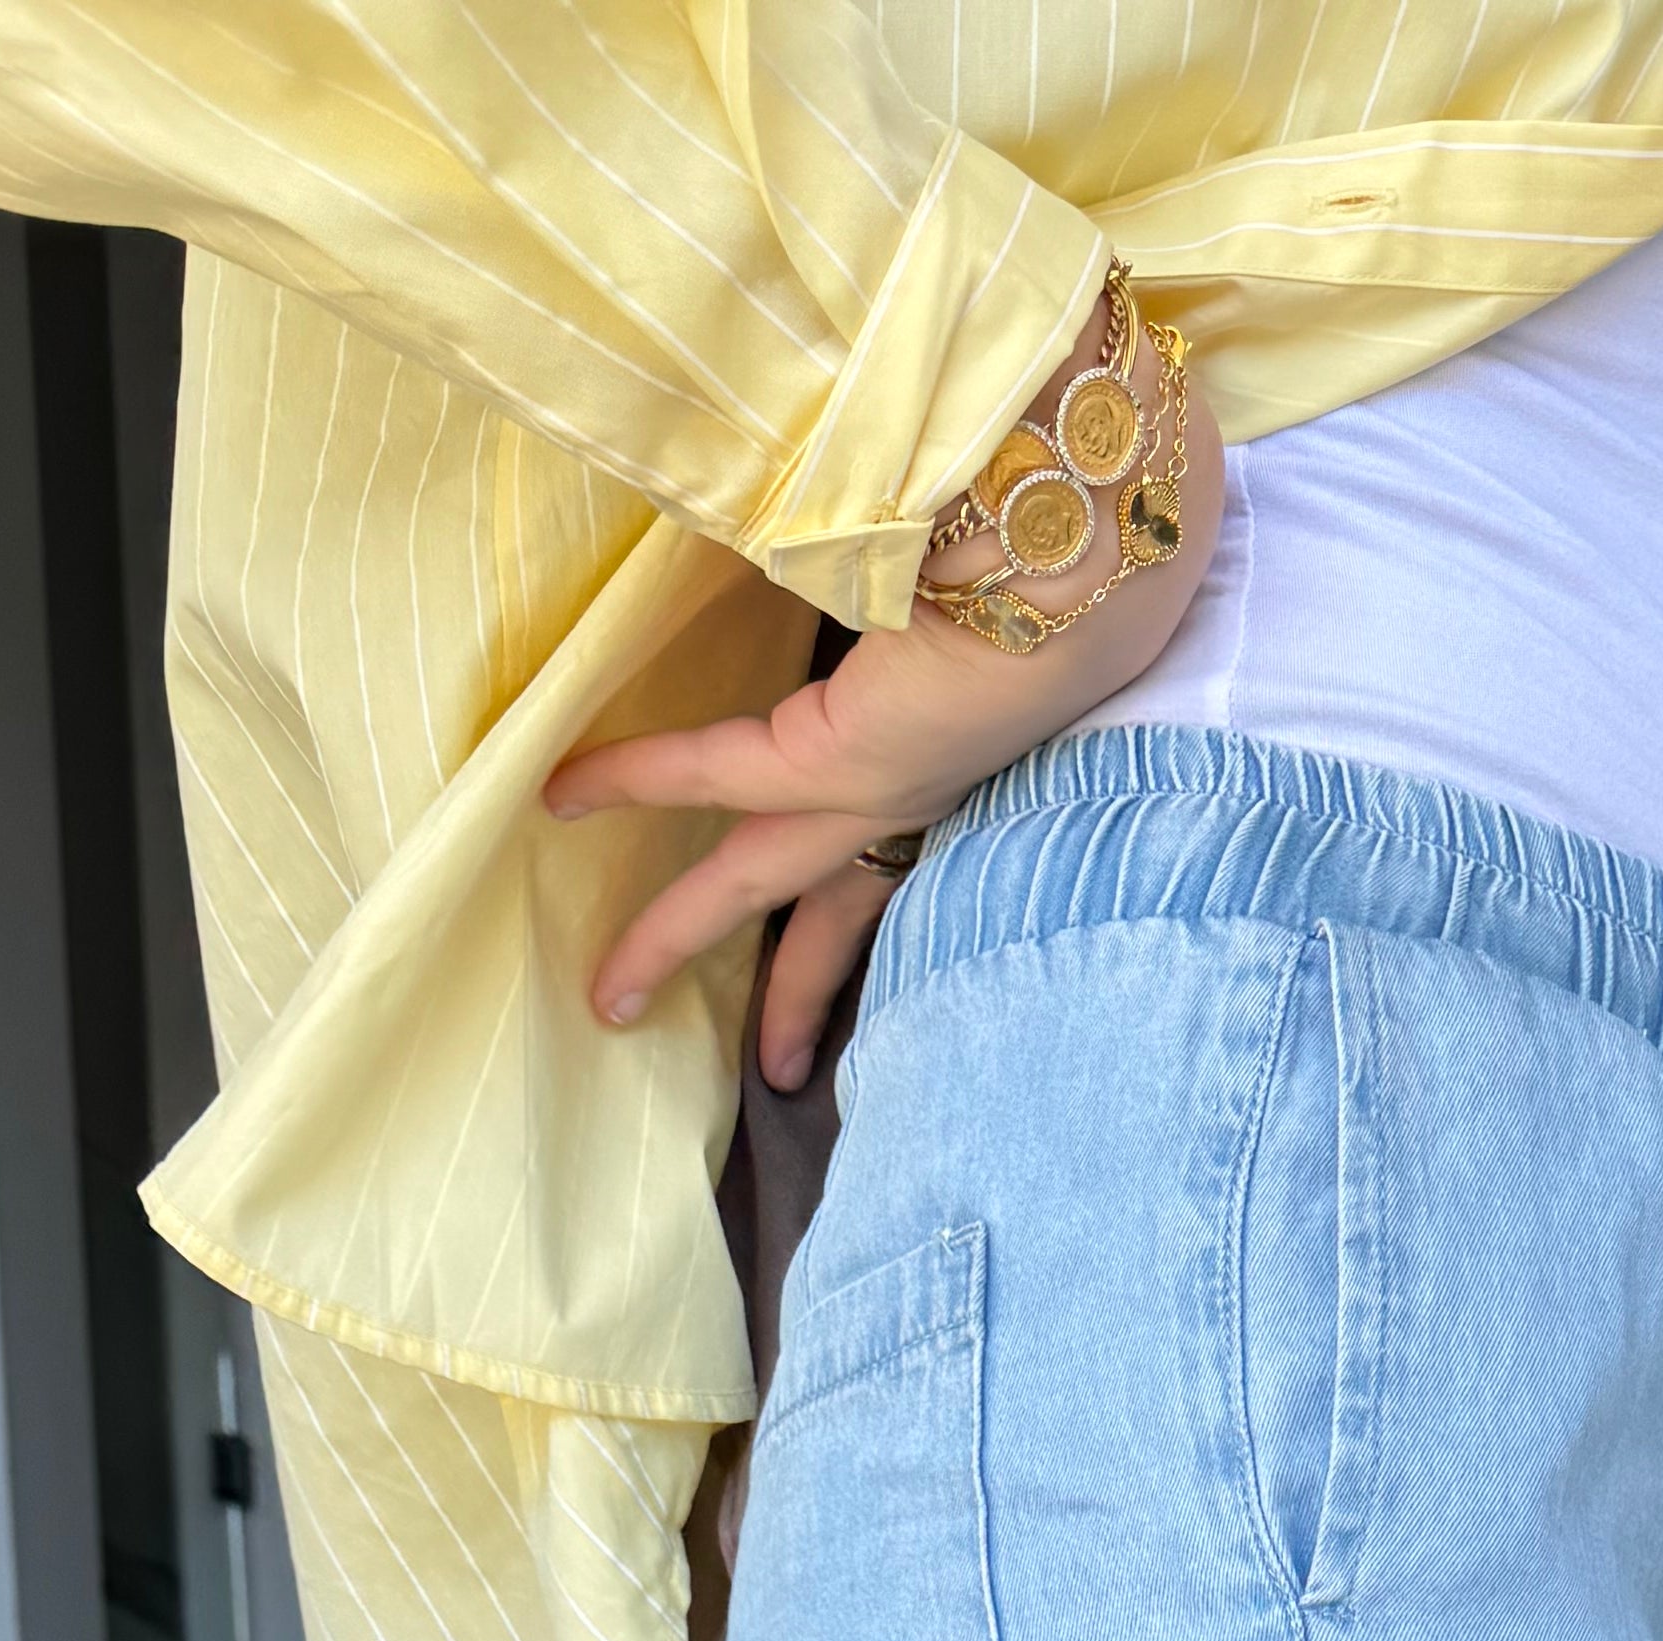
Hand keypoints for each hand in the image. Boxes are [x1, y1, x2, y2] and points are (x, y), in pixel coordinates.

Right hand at [550, 307, 1220, 1089]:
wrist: (1099, 541)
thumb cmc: (1055, 539)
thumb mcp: (962, 584)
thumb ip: (879, 583)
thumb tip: (804, 539)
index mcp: (964, 765)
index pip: (895, 856)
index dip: (853, 901)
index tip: (823, 946)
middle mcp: (929, 793)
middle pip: (842, 912)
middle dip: (795, 998)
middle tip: (767, 1078)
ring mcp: (884, 786)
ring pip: (765, 880)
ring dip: (680, 933)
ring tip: (612, 1000)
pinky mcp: (844, 756)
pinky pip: (717, 769)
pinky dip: (638, 772)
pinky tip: (563, 793)